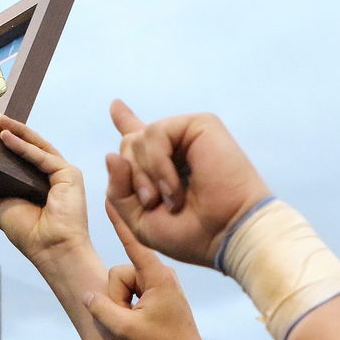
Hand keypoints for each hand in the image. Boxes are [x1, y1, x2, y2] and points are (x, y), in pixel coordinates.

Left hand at [0, 116, 90, 271]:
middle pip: (30, 147)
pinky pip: (43, 155)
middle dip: (11, 131)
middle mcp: (50, 177)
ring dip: (18, 131)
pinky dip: (25, 146)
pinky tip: (7, 137)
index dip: (5, 144)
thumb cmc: (30, 234)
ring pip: (38, 146)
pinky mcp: (69, 174)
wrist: (50, 249)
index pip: (21, 157)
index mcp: (36, 184)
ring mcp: (61, 174)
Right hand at [83, 202, 207, 339]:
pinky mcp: (159, 292)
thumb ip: (101, 309)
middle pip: (120, 272)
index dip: (118, 222)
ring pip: (125, 284)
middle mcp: (161, 274)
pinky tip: (141, 322)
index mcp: (157, 276)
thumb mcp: (125, 330)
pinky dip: (130, 306)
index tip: (109, 197)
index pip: (132, 242)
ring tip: (139, 323)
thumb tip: (86, 294)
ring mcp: (160, 282)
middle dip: (118, 297)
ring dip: (124, 305)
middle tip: (131, 320)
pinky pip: (133, 291)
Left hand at [106, 101, 270, 267]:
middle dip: (131, 179)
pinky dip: (158, 165)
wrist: (227, 234)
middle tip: (152, 203)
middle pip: (127, 145)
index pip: (140, 138)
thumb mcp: (140, 222)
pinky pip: (155, 133)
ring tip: (170, 200)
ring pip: (137, 140)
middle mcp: (176, 148)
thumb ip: (119, 192)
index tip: (116, 105)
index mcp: (164, 168)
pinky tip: (174, 189)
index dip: (126, 121)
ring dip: (145, 176)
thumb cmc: (191, 234)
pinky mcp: (201, 124)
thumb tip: (112, 155)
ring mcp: (188, 135)